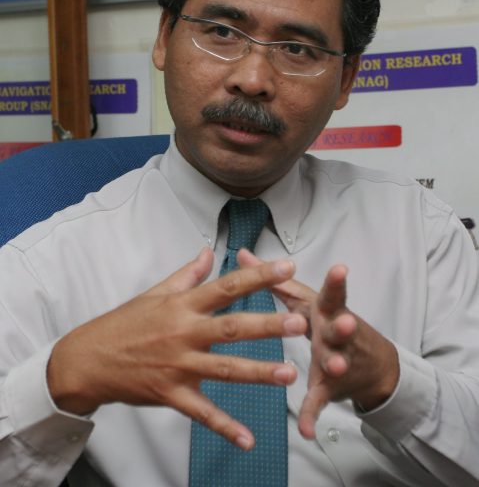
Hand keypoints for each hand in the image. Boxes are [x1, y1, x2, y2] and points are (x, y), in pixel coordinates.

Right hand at [47, 248, 306, 449]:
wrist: (88, 359)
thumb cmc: (124, 322)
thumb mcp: (155, 292)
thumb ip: (187, 273)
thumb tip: (208, 252)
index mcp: (182, 305)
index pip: (226, 286)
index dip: (257, 276)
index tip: (286, 268)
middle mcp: (183, 333)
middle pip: (231, 328)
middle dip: (267, 325)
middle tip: (299, 323)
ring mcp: (178, 365)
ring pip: (223, 369)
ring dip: (258, 372)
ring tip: (290, 374)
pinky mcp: (171, 394)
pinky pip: (202, 413)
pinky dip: (225, 427)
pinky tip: (248, 440)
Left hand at [238, 251, 399, 438]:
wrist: (371, 364)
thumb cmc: (328, 322)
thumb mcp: (304, 299)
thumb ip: (273, 278)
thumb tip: (244, 255)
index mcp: (326, 311)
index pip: (333, 295)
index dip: (337, 283)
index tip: (340, 269)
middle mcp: (335, 333)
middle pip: (341, 328)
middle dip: (342, 326)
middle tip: (344, 322)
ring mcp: (336, 360)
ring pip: (335, 362)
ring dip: (333, 364)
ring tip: (332, 366)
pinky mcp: (330, 387)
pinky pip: (319, 401)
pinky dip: (311, 414)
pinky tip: (305, 429)